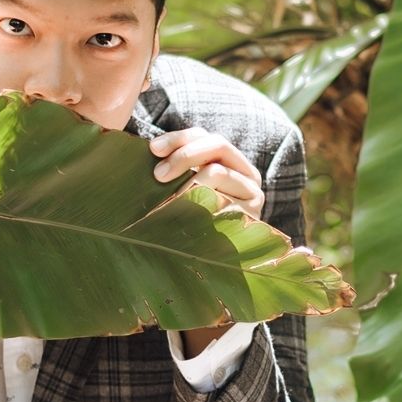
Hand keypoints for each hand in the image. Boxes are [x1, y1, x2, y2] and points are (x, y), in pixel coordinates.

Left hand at [151, 127, 265, 220]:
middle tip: (158, 175)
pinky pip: (222, 200)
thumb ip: (177, 170)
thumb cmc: (192, 223)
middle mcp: (247, 173)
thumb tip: (148, 151)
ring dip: (188, 182)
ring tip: (168, 199)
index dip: (178, 139)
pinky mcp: (252, 214)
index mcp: (231, 161)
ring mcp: (253, 193)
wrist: (217, 265)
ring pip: (217, 171)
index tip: (153, 150)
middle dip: (184, 156)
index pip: (205, 136)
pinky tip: (182, 215)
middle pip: (217, 145)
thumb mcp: (185, 190)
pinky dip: (198, 203)